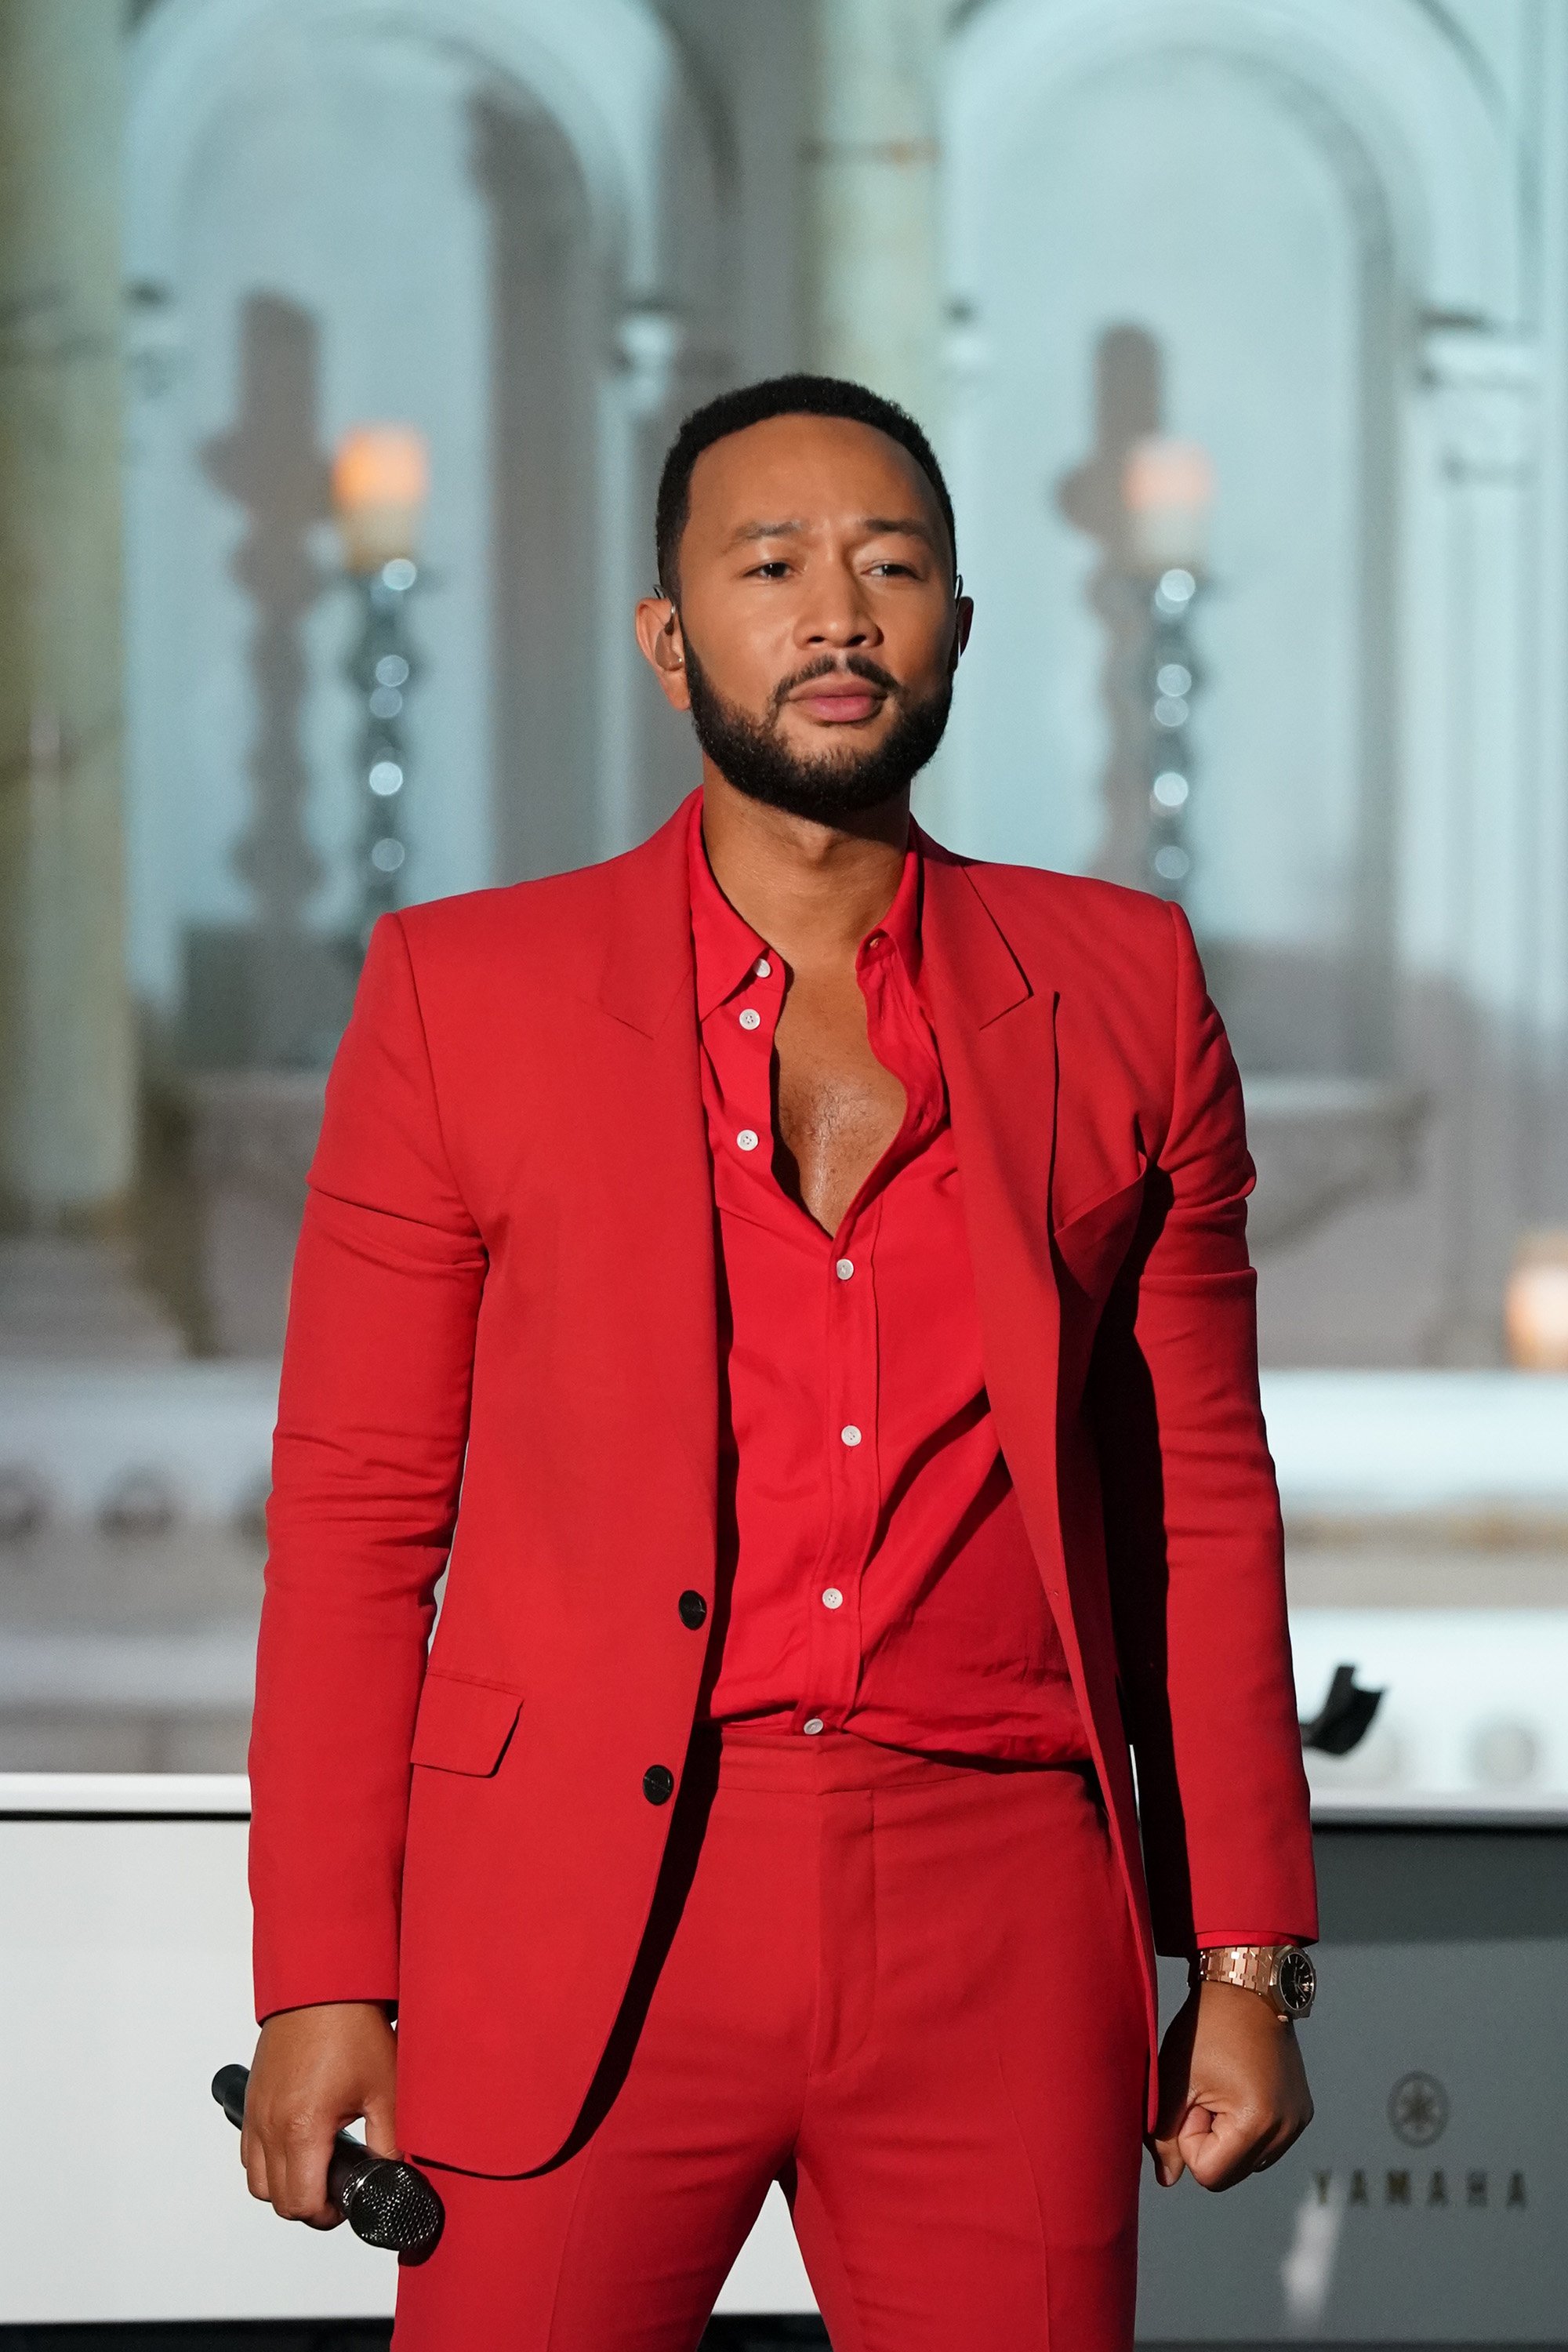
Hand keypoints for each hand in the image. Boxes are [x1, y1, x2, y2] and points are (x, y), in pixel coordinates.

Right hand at [241, 2001, 398, 2226]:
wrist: (323, 1985)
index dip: (328, 2215)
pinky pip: (249, 2150)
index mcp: (302, 2128)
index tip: (347, 2202)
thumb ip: (390, 2140)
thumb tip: (395, 2172)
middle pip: (277, 2200)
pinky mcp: (252, 2098)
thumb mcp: (385, 2089)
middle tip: (338, 2188)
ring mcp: (257, 2112)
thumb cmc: (352, 2028)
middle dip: (308, 2205)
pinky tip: (300, 2144)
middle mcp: (270, 2125)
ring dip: (285, 2185)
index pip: (302, 2204)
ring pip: (258, 2180)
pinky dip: (269, 2160)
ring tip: (319, 2168)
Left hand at [1150, 1980, 1312, 2189]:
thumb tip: (1165, 2179)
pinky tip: (1240, 2088)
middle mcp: (1287, 2128)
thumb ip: (1164, 2135)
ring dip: (1227, 2135)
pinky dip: (1245, 2127)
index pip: (1209, 2174)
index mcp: (1258, 2121)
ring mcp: (1298, 2121)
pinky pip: (1264, 2143)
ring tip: (1223, 2086)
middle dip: (1209, 2140)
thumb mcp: (1174, 2079)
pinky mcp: (1301, 2112)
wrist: (1246, 1986)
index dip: (1190, 2139)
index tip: (1194, 2097)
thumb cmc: (1206, 2028)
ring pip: (1246, 2161)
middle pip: (1230, 2173)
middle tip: (1206, 2092)